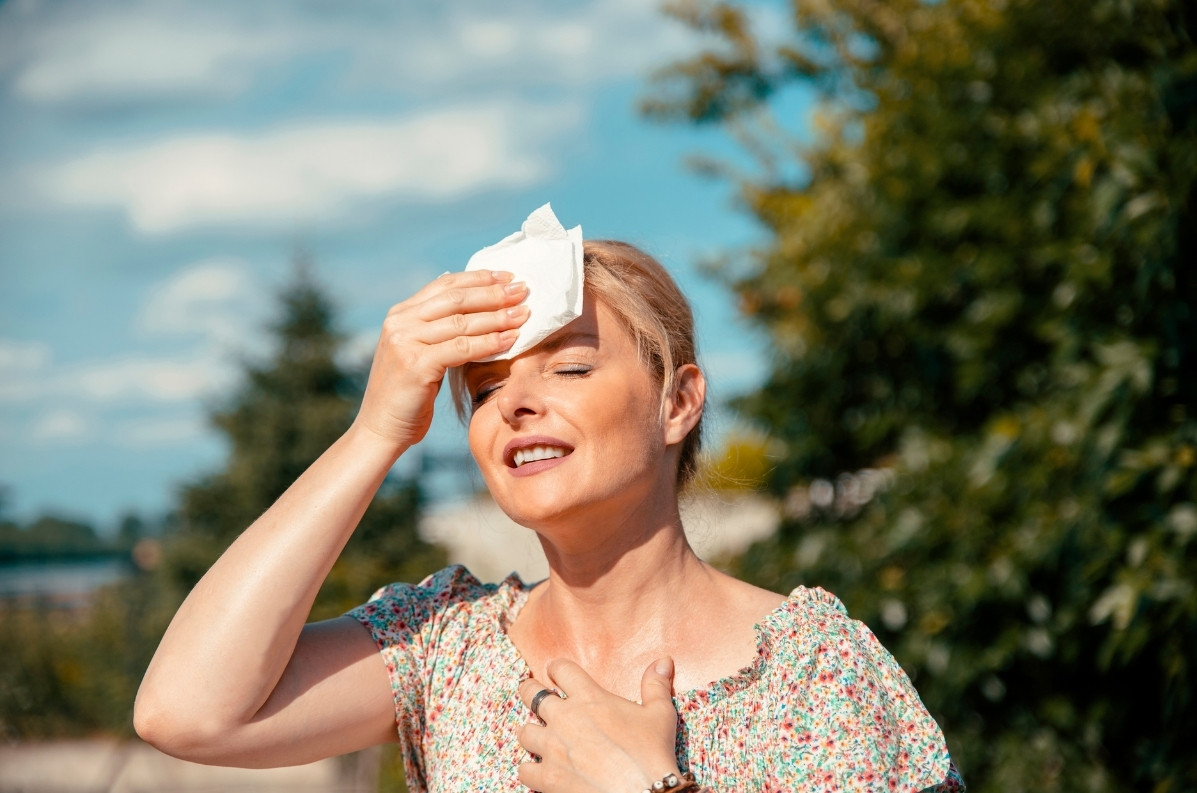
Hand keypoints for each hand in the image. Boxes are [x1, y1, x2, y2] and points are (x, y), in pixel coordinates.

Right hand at [353, 270, 528, 450]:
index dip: (479, 278)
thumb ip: (436, 329)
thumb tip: (471, 303)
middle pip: (456, 299)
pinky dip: (490, 342)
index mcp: (400, 314)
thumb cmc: (407, 395)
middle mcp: (400, 322)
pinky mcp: (415, 364)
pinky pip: (462, 348)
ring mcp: (405, 342)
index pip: (445, 286)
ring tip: (524, 315)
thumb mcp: (418, 353)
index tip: (507, 277)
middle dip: (493, 293)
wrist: (381, 429)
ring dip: (497, 317)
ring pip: (462, 322)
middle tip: (523, 290)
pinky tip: (510, 340)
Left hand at [517, 658, 681, 792]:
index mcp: (589, 697)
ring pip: (524, 731)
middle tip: (531, 693)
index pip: (561, 669)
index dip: (556, 668)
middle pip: (531, 693)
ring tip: (537, 736)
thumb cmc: (652, 753)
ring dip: (531, 732)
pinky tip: (537, 770)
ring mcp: (552, 747)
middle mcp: (564, 717)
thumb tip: (664, 660)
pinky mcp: (547, 777)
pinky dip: (529, 770)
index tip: (555, 672)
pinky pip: (524, 770)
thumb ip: (656, 685)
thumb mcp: (660, 714)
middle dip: (529, 690)